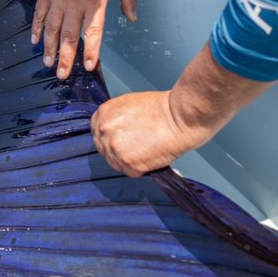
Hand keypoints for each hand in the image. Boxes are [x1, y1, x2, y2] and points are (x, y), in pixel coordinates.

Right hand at [31, 0, 136, 77]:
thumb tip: (132, 18)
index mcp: (96, 0)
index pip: (93, 32)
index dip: (90, 51)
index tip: (88, 66)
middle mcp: (75, 2)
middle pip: (68, 36)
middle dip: (65, 58)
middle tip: (62, 75)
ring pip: (51, 28)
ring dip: (49, 48)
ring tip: (48, 64)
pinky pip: (40, 14)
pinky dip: (37, 28)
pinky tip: (35, 41)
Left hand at [91, 44, 273, 175]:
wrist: (180, 117)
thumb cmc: (162, 109)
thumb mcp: (128, 104)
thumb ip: (115, 118)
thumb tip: (112, 132)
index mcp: (103, 114)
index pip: (97, 132)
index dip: (110, 137)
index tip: (122, 139)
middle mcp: (104, 131)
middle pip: (103, 148)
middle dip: (117, 150)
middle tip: (136, 147)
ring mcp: (115, 148)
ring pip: (115, 163)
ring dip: (128, 160)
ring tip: (146, 150)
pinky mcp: (128, 163)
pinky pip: (130, 172)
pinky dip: (141, 168)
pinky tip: (150, 157)